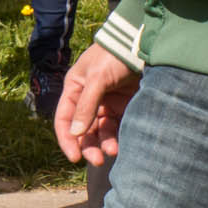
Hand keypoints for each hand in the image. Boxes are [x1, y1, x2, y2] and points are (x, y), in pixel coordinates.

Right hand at [55, 44, 140, 165]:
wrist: (142, 47)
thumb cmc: (113, 58)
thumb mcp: (97, 79)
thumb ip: (86, 106)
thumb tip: (75, 133)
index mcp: (74, 89)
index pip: (64, 118)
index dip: (67, 139)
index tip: (74, 157)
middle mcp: (88, 99)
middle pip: (83, 129)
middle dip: (87, 145)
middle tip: (96, 160)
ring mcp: (106, 104)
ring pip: (101, 131)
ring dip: (104, 143)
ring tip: (113, 152)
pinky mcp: (124, 107)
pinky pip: (118, 128)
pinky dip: (118, 138)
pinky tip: (121, 146)